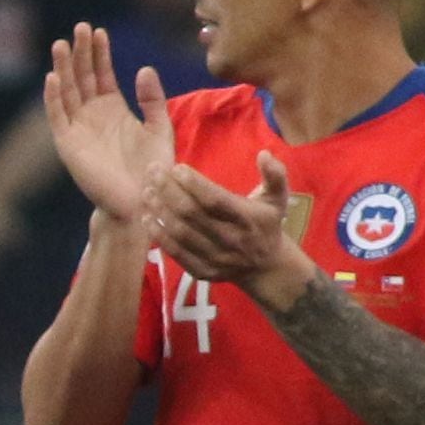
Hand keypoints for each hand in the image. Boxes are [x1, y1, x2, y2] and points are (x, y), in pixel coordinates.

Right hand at [40, 25, 175, 223]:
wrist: (143, 201)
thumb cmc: (154, 169)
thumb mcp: (160, 127)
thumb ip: (152, 99)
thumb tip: (143, 69)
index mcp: (113, 109)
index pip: (101, 74)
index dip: (99, 53)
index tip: (100, 31)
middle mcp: (92, 115)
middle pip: (82, 77)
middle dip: (80, 52)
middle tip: (80, 27)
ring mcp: (78, 128)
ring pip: (67, 91)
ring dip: (63, 67)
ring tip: (62, 43)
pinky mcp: (68, 144)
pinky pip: (58, 116)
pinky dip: (53, 97)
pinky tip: (53, 77)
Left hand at [148, 153, 318, 308]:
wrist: (267, 267)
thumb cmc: (266, 224)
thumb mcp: (278, 198)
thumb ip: (275, 174)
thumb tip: (264, 153)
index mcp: (248, 219)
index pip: (215, 200)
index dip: (194, 184)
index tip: (176, 168)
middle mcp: (231, 239)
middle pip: (192, 214)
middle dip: (169, 190)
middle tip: (153, 172)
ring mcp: (216, 257)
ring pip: (181, 233)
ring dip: (160, 211)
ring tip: (147, 192)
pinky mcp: (202, 271)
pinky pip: (176, 253)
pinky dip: (159, 236)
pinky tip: (147, 218)